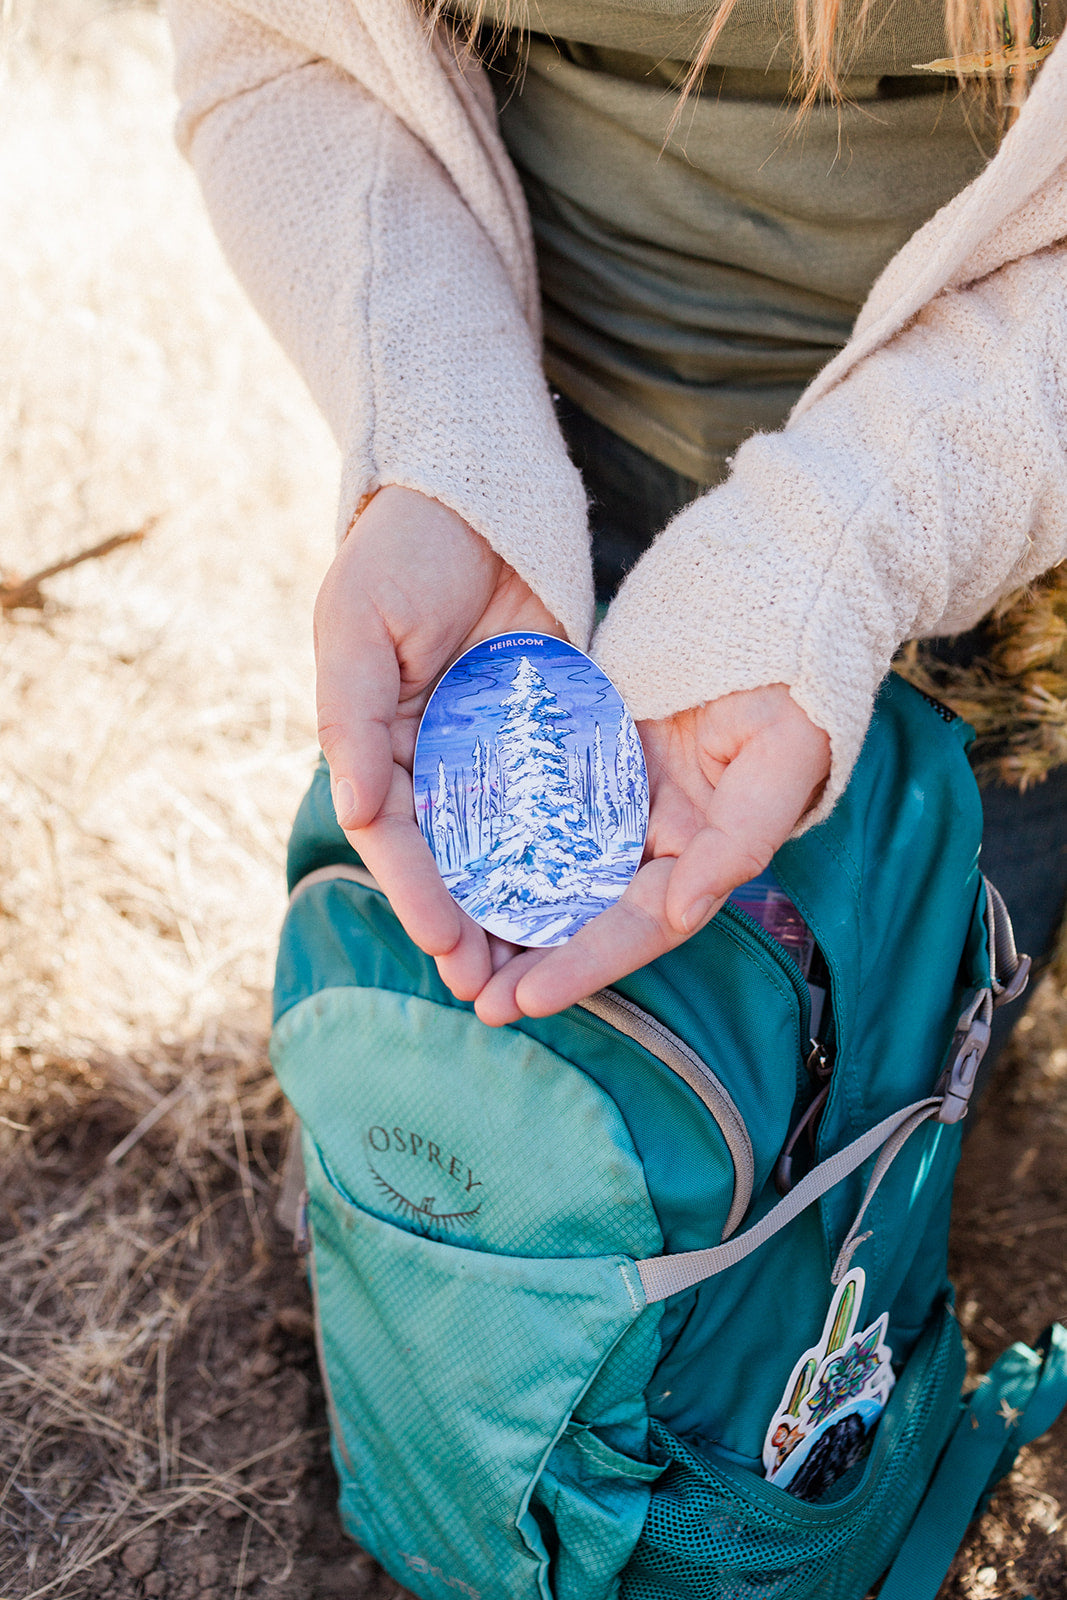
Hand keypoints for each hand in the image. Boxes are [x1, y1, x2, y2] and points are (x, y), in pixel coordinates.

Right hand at [315, 485, 562, 998]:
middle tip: (496, 989)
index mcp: (378, 743)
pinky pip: (564, 796)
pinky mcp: (553, 727)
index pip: (398, 836)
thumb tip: (356, 807)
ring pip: (511, 842)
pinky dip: (575, 846)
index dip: (419, 893)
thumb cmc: (397, 554)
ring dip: (525, 904)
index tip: (447, 945)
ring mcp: (496, 748)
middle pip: (454, 857)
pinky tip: (599, 894)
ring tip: (547, 967)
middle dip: (472, 923)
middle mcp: (436, 759)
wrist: (475, 493)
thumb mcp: (355, 625)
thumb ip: (350, 715)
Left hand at [473, 685, 830, 1022]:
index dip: (585, 965)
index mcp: (704, 854)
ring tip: (452, 955)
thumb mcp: (783, 761)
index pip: (640, 926)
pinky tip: (454, 863)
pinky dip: (503, 838)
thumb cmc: (793, 689)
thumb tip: (683, 915)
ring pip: (556, 867)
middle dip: (535, 959)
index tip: (528, 1000)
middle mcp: (657, 839)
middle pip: (589, 912)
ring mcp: (621, 801)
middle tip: (478, 1001)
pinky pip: (539, 805)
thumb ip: (738, 842)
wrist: (770, 609)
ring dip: (508, 909)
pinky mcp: (590, 758)